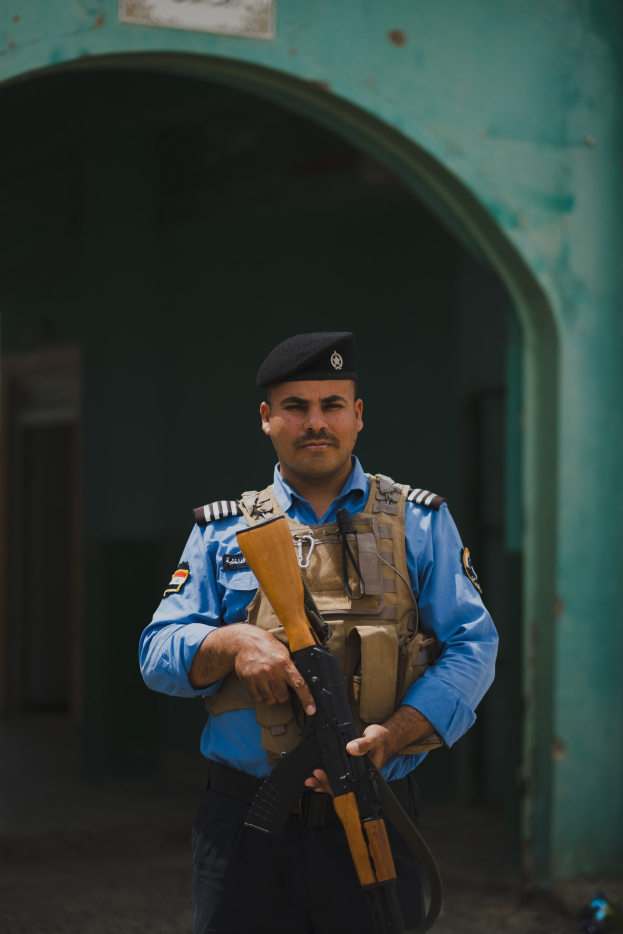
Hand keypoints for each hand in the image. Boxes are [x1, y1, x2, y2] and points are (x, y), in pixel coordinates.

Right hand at [189, 624, 314, 715]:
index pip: (299, 684)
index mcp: (284, 663)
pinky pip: (258, 698)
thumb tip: (300, 683)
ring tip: (270, 685)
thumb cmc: (266, 646)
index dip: (306, 699)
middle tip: (281, 687)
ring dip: (272, 697)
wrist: (244, 641)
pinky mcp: (249, 681)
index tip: (311, 710)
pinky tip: (261, 686)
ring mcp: (259, 677)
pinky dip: (261, 695)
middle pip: (283, 697)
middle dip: (284, 696)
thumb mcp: (283, 652)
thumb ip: (290, 666)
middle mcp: (272, 671)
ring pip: (270, 700)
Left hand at [304, 706, 433, 795]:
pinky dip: (328, 779)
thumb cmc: (382, 739)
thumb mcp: (374, 738)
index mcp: (367, 774)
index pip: (349, 785)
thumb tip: (350, 748)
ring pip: (339, 786)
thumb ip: (363, 743)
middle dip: (325, 785)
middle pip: (342, 789)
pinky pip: (339, 779)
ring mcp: (356, 776)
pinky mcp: (352, 771)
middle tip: (311, 779)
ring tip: (311, 781)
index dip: (333, 783)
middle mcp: (361, 778)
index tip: (321, 775)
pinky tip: (318, 780)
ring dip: (324, 784)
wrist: (387, 738)